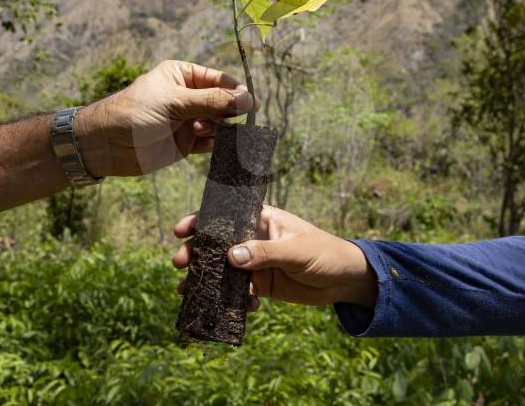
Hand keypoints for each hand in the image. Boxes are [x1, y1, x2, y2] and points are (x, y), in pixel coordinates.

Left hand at [76, 60, 253, 175]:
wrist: (107, 145)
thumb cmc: (135, 113)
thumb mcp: (175, 102)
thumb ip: (212, 101)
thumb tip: (248, 99)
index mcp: (183, 76)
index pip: (219, 79)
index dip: (236, 91)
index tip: (250, 104)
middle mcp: (189, 97)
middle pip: (223, 102)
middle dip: (228, 112)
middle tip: (226, 121)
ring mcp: (188, 121)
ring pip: (219, 124)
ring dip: (219, 130)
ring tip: (200, 132)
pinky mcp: (186, 144)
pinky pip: (211, 143)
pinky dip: (215, 145)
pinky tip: (208, 146)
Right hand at [172, 205, 376, 308]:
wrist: (345, 280)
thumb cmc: (324, 253)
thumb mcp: (296, 251)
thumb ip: (265, 252)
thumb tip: (231, 256)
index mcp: (261, 219)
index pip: (225, 215)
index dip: (200, 220)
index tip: (181, 230)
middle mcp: (253, 239)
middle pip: (216, 244)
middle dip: (195, 253)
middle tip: (179, 263)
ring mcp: (255, 262)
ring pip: (222, 270)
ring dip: (205, 280)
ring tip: (187, 291)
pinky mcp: (260, 285)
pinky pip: (239, 292)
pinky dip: (234, 301)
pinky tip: (241, 308)